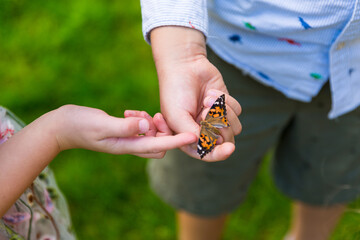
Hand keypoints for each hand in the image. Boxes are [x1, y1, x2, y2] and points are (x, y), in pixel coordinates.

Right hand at [54, 105, 196, 157]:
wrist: (62, 127)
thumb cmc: (79, 126)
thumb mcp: (101, 124)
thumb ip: (124, 126)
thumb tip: (147, 126)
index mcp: (126, 146)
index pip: (158, 146)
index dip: (176, 141)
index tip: (193, 135)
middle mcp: (130, 146)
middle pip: (160, 144)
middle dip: (165, 132)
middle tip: (156, 116)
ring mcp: (126, 140)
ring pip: (152, 137)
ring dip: (153, 125)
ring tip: (140, 113)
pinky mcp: (123, 132)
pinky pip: (141, 129)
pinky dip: (142, 121)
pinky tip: (132, 112)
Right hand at [150, 27, 241, 160]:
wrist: (184, 65)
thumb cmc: (175, 92)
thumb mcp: (177, 116)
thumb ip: (192, 134)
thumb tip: (210, 146)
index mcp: (189, 138)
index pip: (207, 154)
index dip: (219, 154)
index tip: (229, 149)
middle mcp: (204, 131)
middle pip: (224, 140)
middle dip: (217, 123)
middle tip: (204, 109)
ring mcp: (217, 119)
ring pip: (235, 127)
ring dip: (222, 111)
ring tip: (207, 99)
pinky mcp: (226, 106)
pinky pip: (237, 111)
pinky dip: (226, 101)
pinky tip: (211, 92)